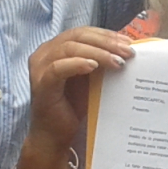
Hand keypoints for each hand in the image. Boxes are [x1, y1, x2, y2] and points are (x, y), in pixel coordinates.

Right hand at [25, 28, 133, 151]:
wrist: (55, 136)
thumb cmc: (73, 106)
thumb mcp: (90, 79)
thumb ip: (100, 61)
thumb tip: (126, 49)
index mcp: (55, 48)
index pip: (82, 32)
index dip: (105, 34)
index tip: (128, 42)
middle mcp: (44, 53)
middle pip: (77, 36)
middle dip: (105, 42)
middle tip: (127, 51)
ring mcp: (40, 68)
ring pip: (69, 48)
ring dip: (97, 52)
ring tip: (117, 61)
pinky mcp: (41, 84)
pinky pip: (58, 68)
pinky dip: (77, 64)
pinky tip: (94, 66)